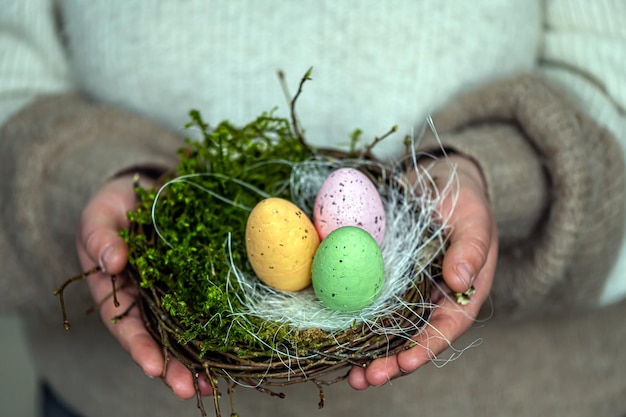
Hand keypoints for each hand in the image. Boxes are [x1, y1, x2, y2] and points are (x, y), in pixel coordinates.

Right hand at [75, 174, 213, 398]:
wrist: (147, 192)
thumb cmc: (116, 207)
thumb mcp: (100, 216)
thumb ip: (99, 238)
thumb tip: (111, 262)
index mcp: (115, 291)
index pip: (124, 325)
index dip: (138, 347)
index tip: (153, 366)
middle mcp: (144, 300)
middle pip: (157, 339)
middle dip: (171, 367)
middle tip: (187, 389)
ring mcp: (171, 294)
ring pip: (184, 332)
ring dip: (197, 359)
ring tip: (212, 384)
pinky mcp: (196, 283)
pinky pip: (207, 307)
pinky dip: (219, 329)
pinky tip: (235, 348)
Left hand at [348, 154, 497, 388]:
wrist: (439, 182)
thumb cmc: (464, 202)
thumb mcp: (474, 220)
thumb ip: (471, 249)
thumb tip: (460, 282)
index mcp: (461, 294)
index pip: (446, 328)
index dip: (425, 348)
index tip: (405, 364)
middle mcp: (432, 300)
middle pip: (412, 338)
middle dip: (390, 363)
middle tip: (366, 378)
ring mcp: (406, 291)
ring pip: (388, 330)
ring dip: (368, 353)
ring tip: (350, 375)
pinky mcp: (383, 279)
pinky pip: (368, 303)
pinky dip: (353, 322)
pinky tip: (335, 337)